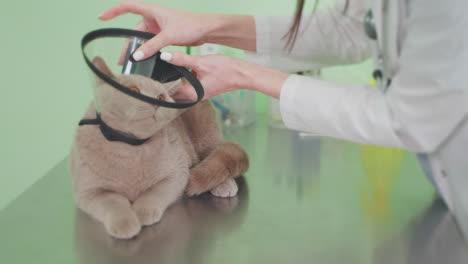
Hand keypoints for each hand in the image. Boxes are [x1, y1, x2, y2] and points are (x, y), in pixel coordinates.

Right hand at [99, 1, 217, 60]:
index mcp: (152, 11)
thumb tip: (137, 56)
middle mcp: (154, 17)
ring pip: (142, 39)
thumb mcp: (169, 36)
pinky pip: (151, 44)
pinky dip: (147, 52)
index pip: (127, 6)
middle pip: (134, 31)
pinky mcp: (164, 36)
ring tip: (131, 64)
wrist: (207, 30)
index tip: (101, 18)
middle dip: (127, 45)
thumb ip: (152, 46)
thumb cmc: (191, 26)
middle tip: (122, 60)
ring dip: (138, 51)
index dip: (113, 11)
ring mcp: (159, 27)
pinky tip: (144, 61)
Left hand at [160, 52, 288, 100]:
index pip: (169, 90)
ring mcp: (198, 92)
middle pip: (173, 89)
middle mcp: (194, 96)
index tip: (151, 72)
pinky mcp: (202, 87)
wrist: (242, 74)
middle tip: (156, 67)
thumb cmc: (225, 70)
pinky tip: (180, 65)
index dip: (160, 81)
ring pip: (180, 85)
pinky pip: (188, 82)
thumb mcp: (201, 62)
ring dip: (175, 77)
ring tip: (166, 65)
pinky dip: (184, 75)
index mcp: (192, 94)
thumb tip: (164, 56)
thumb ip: (181, 60)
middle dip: (166, 79)